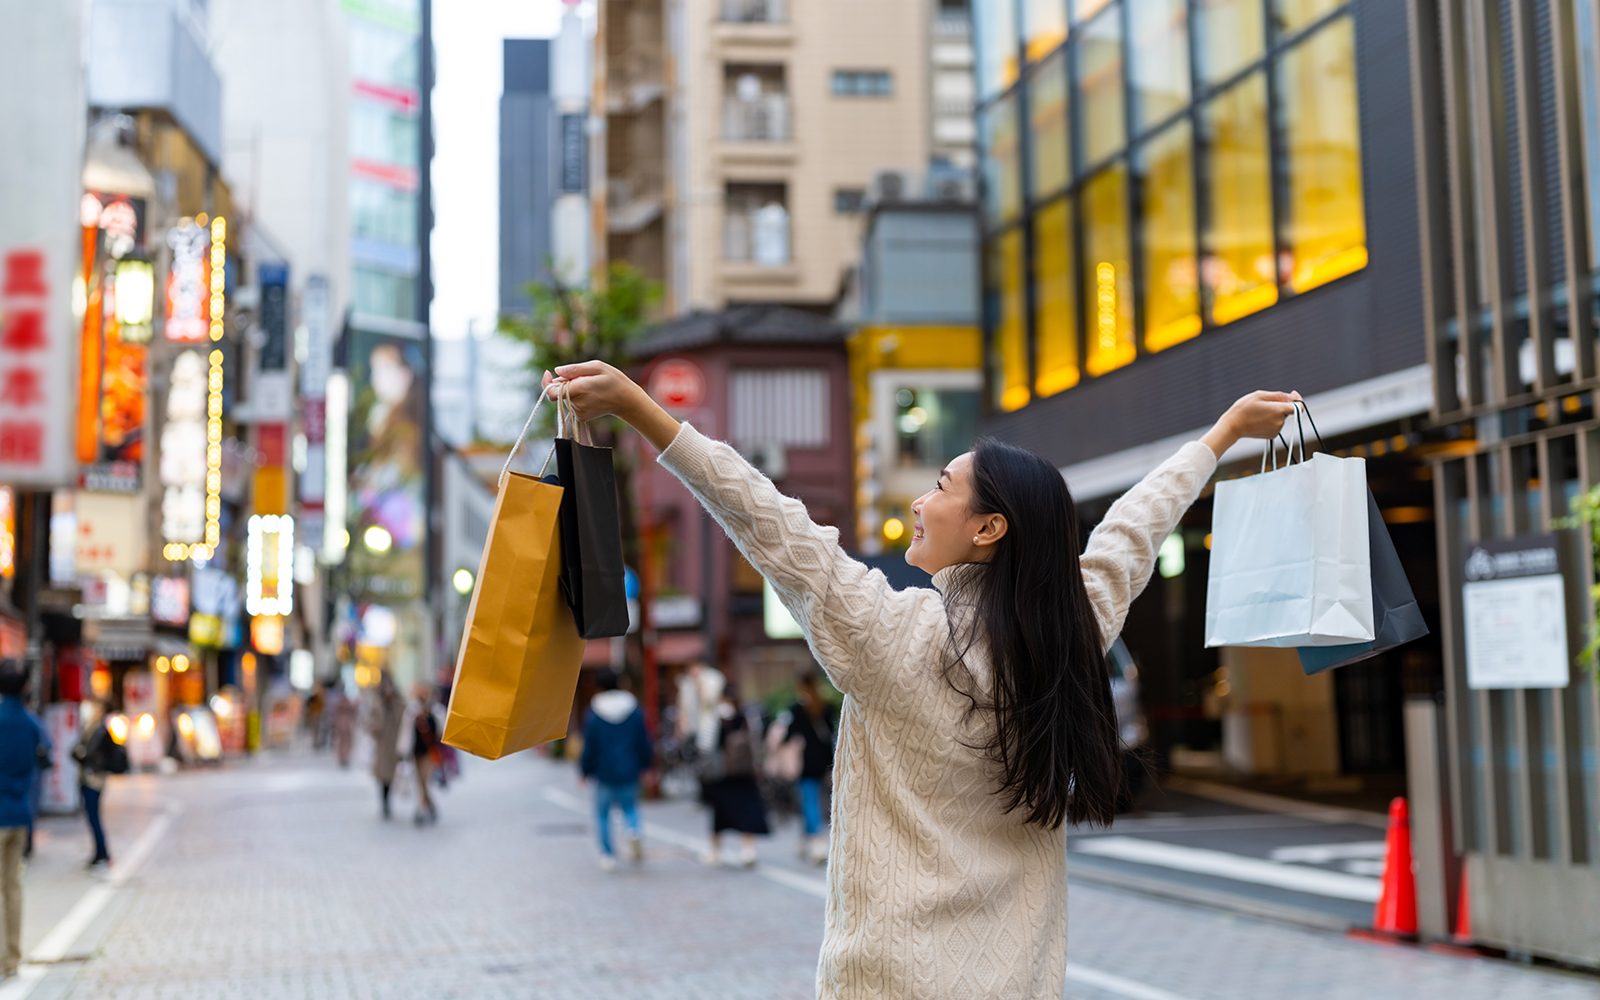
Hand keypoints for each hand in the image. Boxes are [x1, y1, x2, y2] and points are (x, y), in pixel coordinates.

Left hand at [544, 361, 681, 450]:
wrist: (627, 401)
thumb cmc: (614, 380)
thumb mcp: (597, 367)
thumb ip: (575, 369)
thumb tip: (556, 371)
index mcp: (579, 389)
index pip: (552, 392)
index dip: (546, 383)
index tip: (548, 373)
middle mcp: (577, 403)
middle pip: (558, 393)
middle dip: (564, 383)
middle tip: (581, 377)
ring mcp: (579, 412)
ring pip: (565, 398)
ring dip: (572, 390)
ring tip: (590, 385)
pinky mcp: (581, 417)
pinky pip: (572, 404)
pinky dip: (576, 397)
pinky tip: (590, 394)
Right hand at [1199, 390, 1302, 459]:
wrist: (1232, 427)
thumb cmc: (1244, 409)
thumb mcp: (1260, 395)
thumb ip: (1279, 395)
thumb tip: (1293, 396)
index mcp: (1279, 410)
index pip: (1299, 406)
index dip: (1298, 399)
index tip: (1292, 395)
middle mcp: (1280, 422)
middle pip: (1288, 410)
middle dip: (1280, 405)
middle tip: (1263, 404)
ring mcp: (1277, 430)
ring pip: (1281, 417)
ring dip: (1274, 413)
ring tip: (1258, 412)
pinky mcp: (1272, 435)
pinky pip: (1276, 424)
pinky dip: (1271, 421)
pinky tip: (1258, 420)